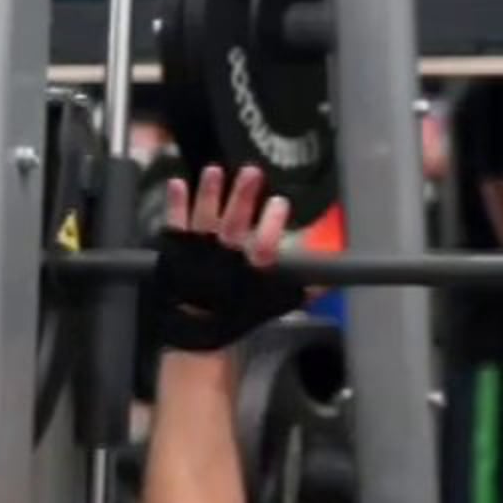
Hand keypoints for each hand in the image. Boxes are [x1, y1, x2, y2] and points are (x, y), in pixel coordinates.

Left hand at [153, 165, 305, 352]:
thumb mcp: (273, 304)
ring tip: (215, 171)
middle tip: (252, 173)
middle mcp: (225, 258)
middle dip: (243, 197)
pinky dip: (177, 205)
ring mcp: (199, 252)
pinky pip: (177, 224)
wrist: (198, 331)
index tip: (280, 203)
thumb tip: (325, 282)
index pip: (265, 246)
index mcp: (251, 272)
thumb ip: (299, 290)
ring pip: (206, 218)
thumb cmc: (238, 314)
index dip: (272, 224)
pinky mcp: (178, 250)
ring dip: (210, 193)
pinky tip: (178, 183)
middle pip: (235, 223)